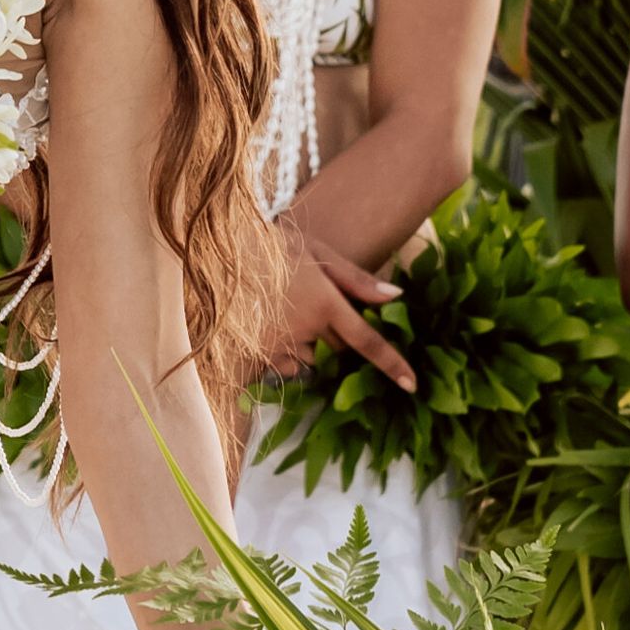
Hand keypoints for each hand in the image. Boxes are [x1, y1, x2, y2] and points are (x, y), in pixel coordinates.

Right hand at [257, 229, 415, 391]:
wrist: (218, 253)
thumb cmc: (270, 245)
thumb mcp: (317, 251)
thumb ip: (356, 279)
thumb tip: (396, 297)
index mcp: (324, 302)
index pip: (366, 341)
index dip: (391, 363)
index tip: (411, 385)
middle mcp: (304, 329)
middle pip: (337, 350)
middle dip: (335, 338)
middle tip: (314, 308)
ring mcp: (277, 345)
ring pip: (310, 361)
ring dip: (309, 348)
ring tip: (286, 315)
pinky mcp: (254, 355)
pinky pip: (283, 367)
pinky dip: (284, 356)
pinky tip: (270, 328)